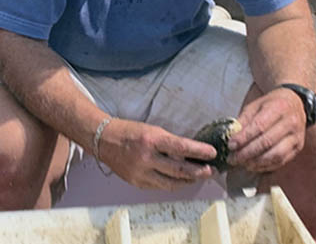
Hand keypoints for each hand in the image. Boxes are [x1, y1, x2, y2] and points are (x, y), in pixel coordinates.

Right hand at [97, 119, 217, 190]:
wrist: (104, 140)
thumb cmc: (129, 131)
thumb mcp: (152, 130)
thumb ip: (170, 142)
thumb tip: (191, 151)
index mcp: (151, 140)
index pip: (181, 147)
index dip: (199, 151)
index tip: (212, 153)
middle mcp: (146, 158)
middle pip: (179, 169)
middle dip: (199, 171)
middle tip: (211, 170)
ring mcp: (141, 173)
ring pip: (172, 183)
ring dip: (189, 181)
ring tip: (200, 177)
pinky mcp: (137, 182)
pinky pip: (160, 186)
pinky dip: (173, 184)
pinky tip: (181, 180)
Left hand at [227, 87, 306, 171]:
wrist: (296, 104)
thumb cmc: (272, 104)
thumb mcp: (256, 105)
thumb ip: (244, 120)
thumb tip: (232, 137)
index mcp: (279, 107)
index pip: (259, 126)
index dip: (243, 138)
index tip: (231, 145)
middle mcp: (290, 122)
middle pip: (267, 142)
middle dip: (247, 153)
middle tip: (233, 159)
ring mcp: (296, 136)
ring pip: (275, 155)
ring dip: (256, 162)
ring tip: (242, 164)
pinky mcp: (298, 147)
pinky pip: (281, 161)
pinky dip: (265, 166)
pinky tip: (254, 165)